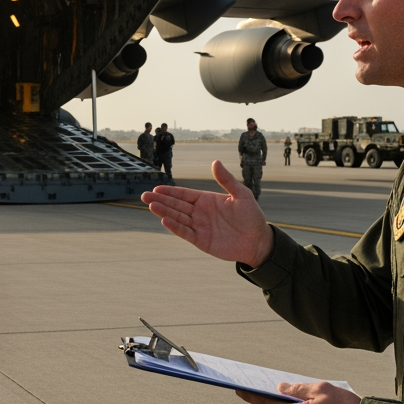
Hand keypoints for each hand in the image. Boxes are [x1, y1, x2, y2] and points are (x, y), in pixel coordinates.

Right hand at [141, 160, 272, 266]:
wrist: (258, 241)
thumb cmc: (251, 216)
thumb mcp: (241, 194)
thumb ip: (226, 180)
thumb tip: (215, 162)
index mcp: (206, 200)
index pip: (184, 194)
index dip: (170, 192)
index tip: (156, 188)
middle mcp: (200, 213)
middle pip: (176, 205)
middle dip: (161, 200)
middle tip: (145, 195)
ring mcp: (200, 227)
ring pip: (178, 218)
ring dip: (164, 212)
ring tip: (151, 206)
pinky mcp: (201, 240)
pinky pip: (185, 233)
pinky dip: (175, 227)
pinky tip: (165, 220)